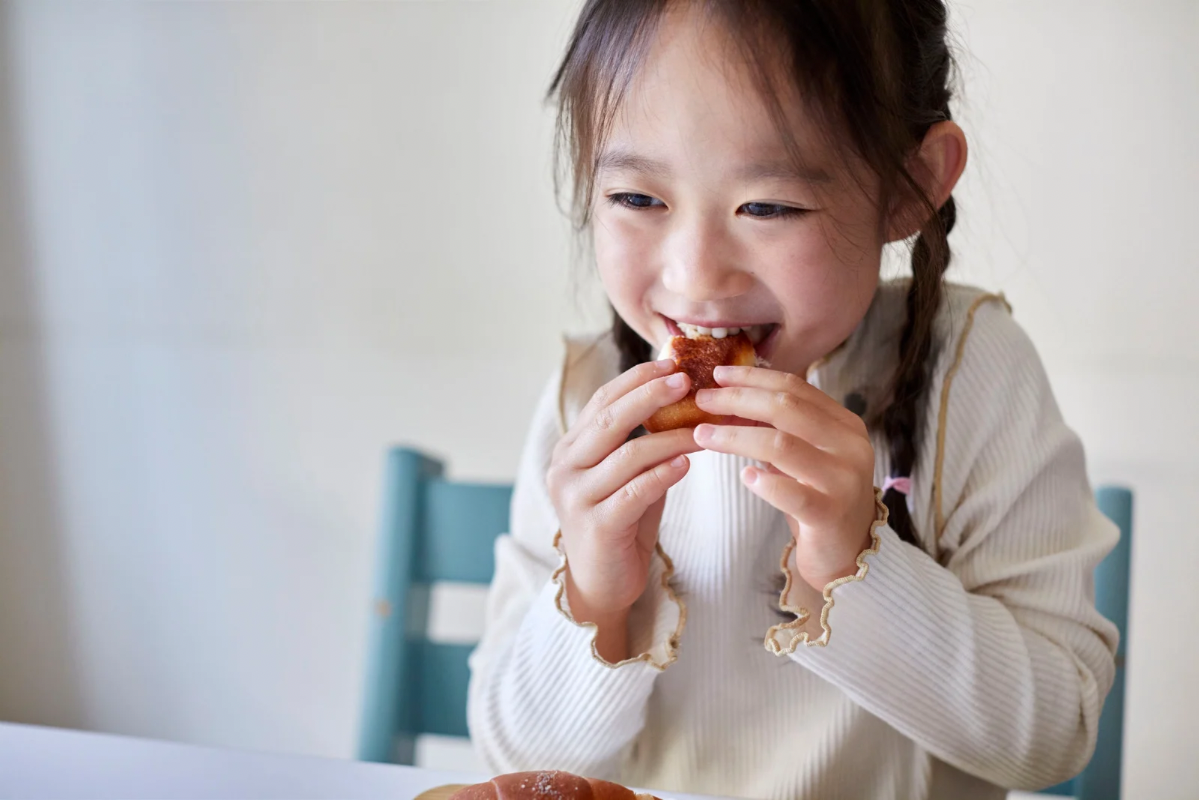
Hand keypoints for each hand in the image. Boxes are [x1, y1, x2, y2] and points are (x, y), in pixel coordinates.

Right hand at [546, 358, 703, 658]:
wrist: (603, 584)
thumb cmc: (621, 523)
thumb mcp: (628, 474)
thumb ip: (641, 441)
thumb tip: (681, 397)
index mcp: (570, 449)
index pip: (602, 401)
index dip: (637, 380)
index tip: (673, 363)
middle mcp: (565, 468)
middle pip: (610, 420)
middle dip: (651, 396)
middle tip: (687, 380)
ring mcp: (577, 498)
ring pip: (628, 456)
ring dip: (671, 438)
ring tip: (704, 429)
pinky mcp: (597, 526)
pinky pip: (635, 492)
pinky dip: (664, 474)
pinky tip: (687, 464)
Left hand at [692, 365, 877, 591]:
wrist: (848, 555)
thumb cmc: (818, 499)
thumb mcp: (806, 454)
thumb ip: (782, 426)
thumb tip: (731, 395)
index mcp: (845, 424)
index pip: (795, 388)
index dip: (753, 378)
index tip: (718, 374)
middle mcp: (851, 446)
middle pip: (786, 408)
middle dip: (738, 399)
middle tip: (703, 400)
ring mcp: (844, 480)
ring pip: (781, 445)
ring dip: (735, 436)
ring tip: (702, 435)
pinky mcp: (831, 514)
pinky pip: (791, 493)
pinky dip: (763, 482)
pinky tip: (743, 477)